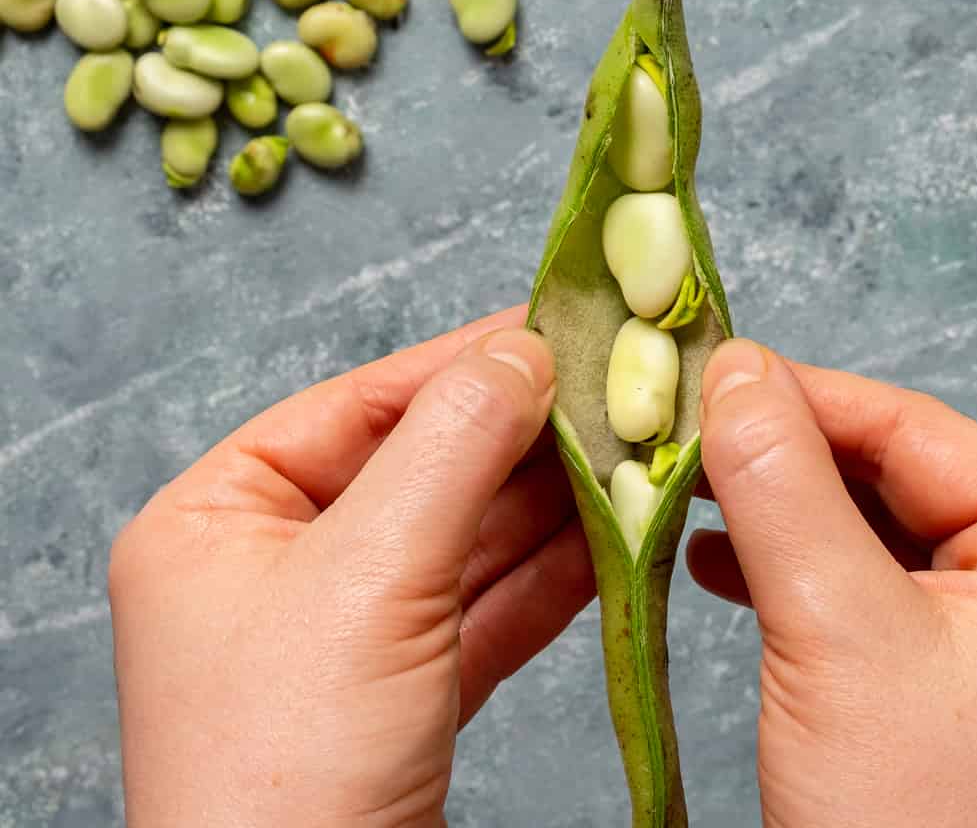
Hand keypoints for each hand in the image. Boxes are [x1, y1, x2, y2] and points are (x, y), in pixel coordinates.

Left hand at [110, 307, 593, 827]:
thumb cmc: (285, 774)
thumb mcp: (371, 580)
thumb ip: (452, 448)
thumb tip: (524, 351)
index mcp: (216, 519)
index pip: (359, 402)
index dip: (465, 360)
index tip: (563, 326)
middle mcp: (266, 569)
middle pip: (418, 466)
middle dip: (522, 437)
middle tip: (620, 393)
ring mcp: (331, 641)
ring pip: (460, 541)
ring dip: (550, 505)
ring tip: (637, 456)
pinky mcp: (393, 703)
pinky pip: (479, 614)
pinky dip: (548, 579)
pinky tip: (614, 540)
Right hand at [691, 341, 976, 827]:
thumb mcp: (836, 634)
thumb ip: (782, 486)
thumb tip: (734, 370)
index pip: (920, 432)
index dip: (807, 393)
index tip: (709, 368)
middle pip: (891, 474)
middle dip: (783, 453)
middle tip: (684, 423)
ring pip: (864, 527)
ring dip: (772, 506)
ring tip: (685, 485)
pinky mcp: (934, 684)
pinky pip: (854, 586)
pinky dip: (781, 565)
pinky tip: (714, 556)